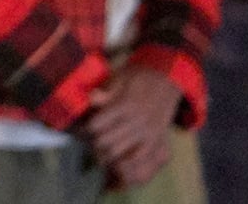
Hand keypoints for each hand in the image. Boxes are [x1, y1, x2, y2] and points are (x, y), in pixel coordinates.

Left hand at [83, 65, 180, 186]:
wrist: (166, 80)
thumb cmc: (137, 78)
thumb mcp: (118, 78)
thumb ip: (104, 92)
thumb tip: (90, 99)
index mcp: (125, 105)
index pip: (96, 126)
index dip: (84, 130)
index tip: (81, 130)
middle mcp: (138, 122)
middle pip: (106, 144)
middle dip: (94, 145)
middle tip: (90, 143)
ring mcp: (149, 134)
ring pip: (121, 156)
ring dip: (107, 158)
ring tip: (101, 155)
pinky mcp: (159, 142)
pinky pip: (142, 163)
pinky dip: (127, 169)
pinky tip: (117, 167)